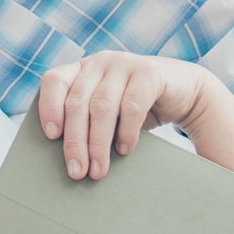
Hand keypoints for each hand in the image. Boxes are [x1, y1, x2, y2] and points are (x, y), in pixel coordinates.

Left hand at [38, 51, 209, 179]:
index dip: (48, 107)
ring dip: (98, 143)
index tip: (51, 136)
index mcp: (82, 69)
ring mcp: (125, 63)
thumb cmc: (137, 109)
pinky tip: (124, 150)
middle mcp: (100, 62)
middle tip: (76, 172)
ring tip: (98, 170)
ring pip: (102, 107)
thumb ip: (87, 123)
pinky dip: (126, 132)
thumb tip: (68, 160)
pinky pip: (132, 105)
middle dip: (75, 141)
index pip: (54, 81)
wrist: (185, 93)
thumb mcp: (108, 112)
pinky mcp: (150, 72)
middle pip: (77, 102)